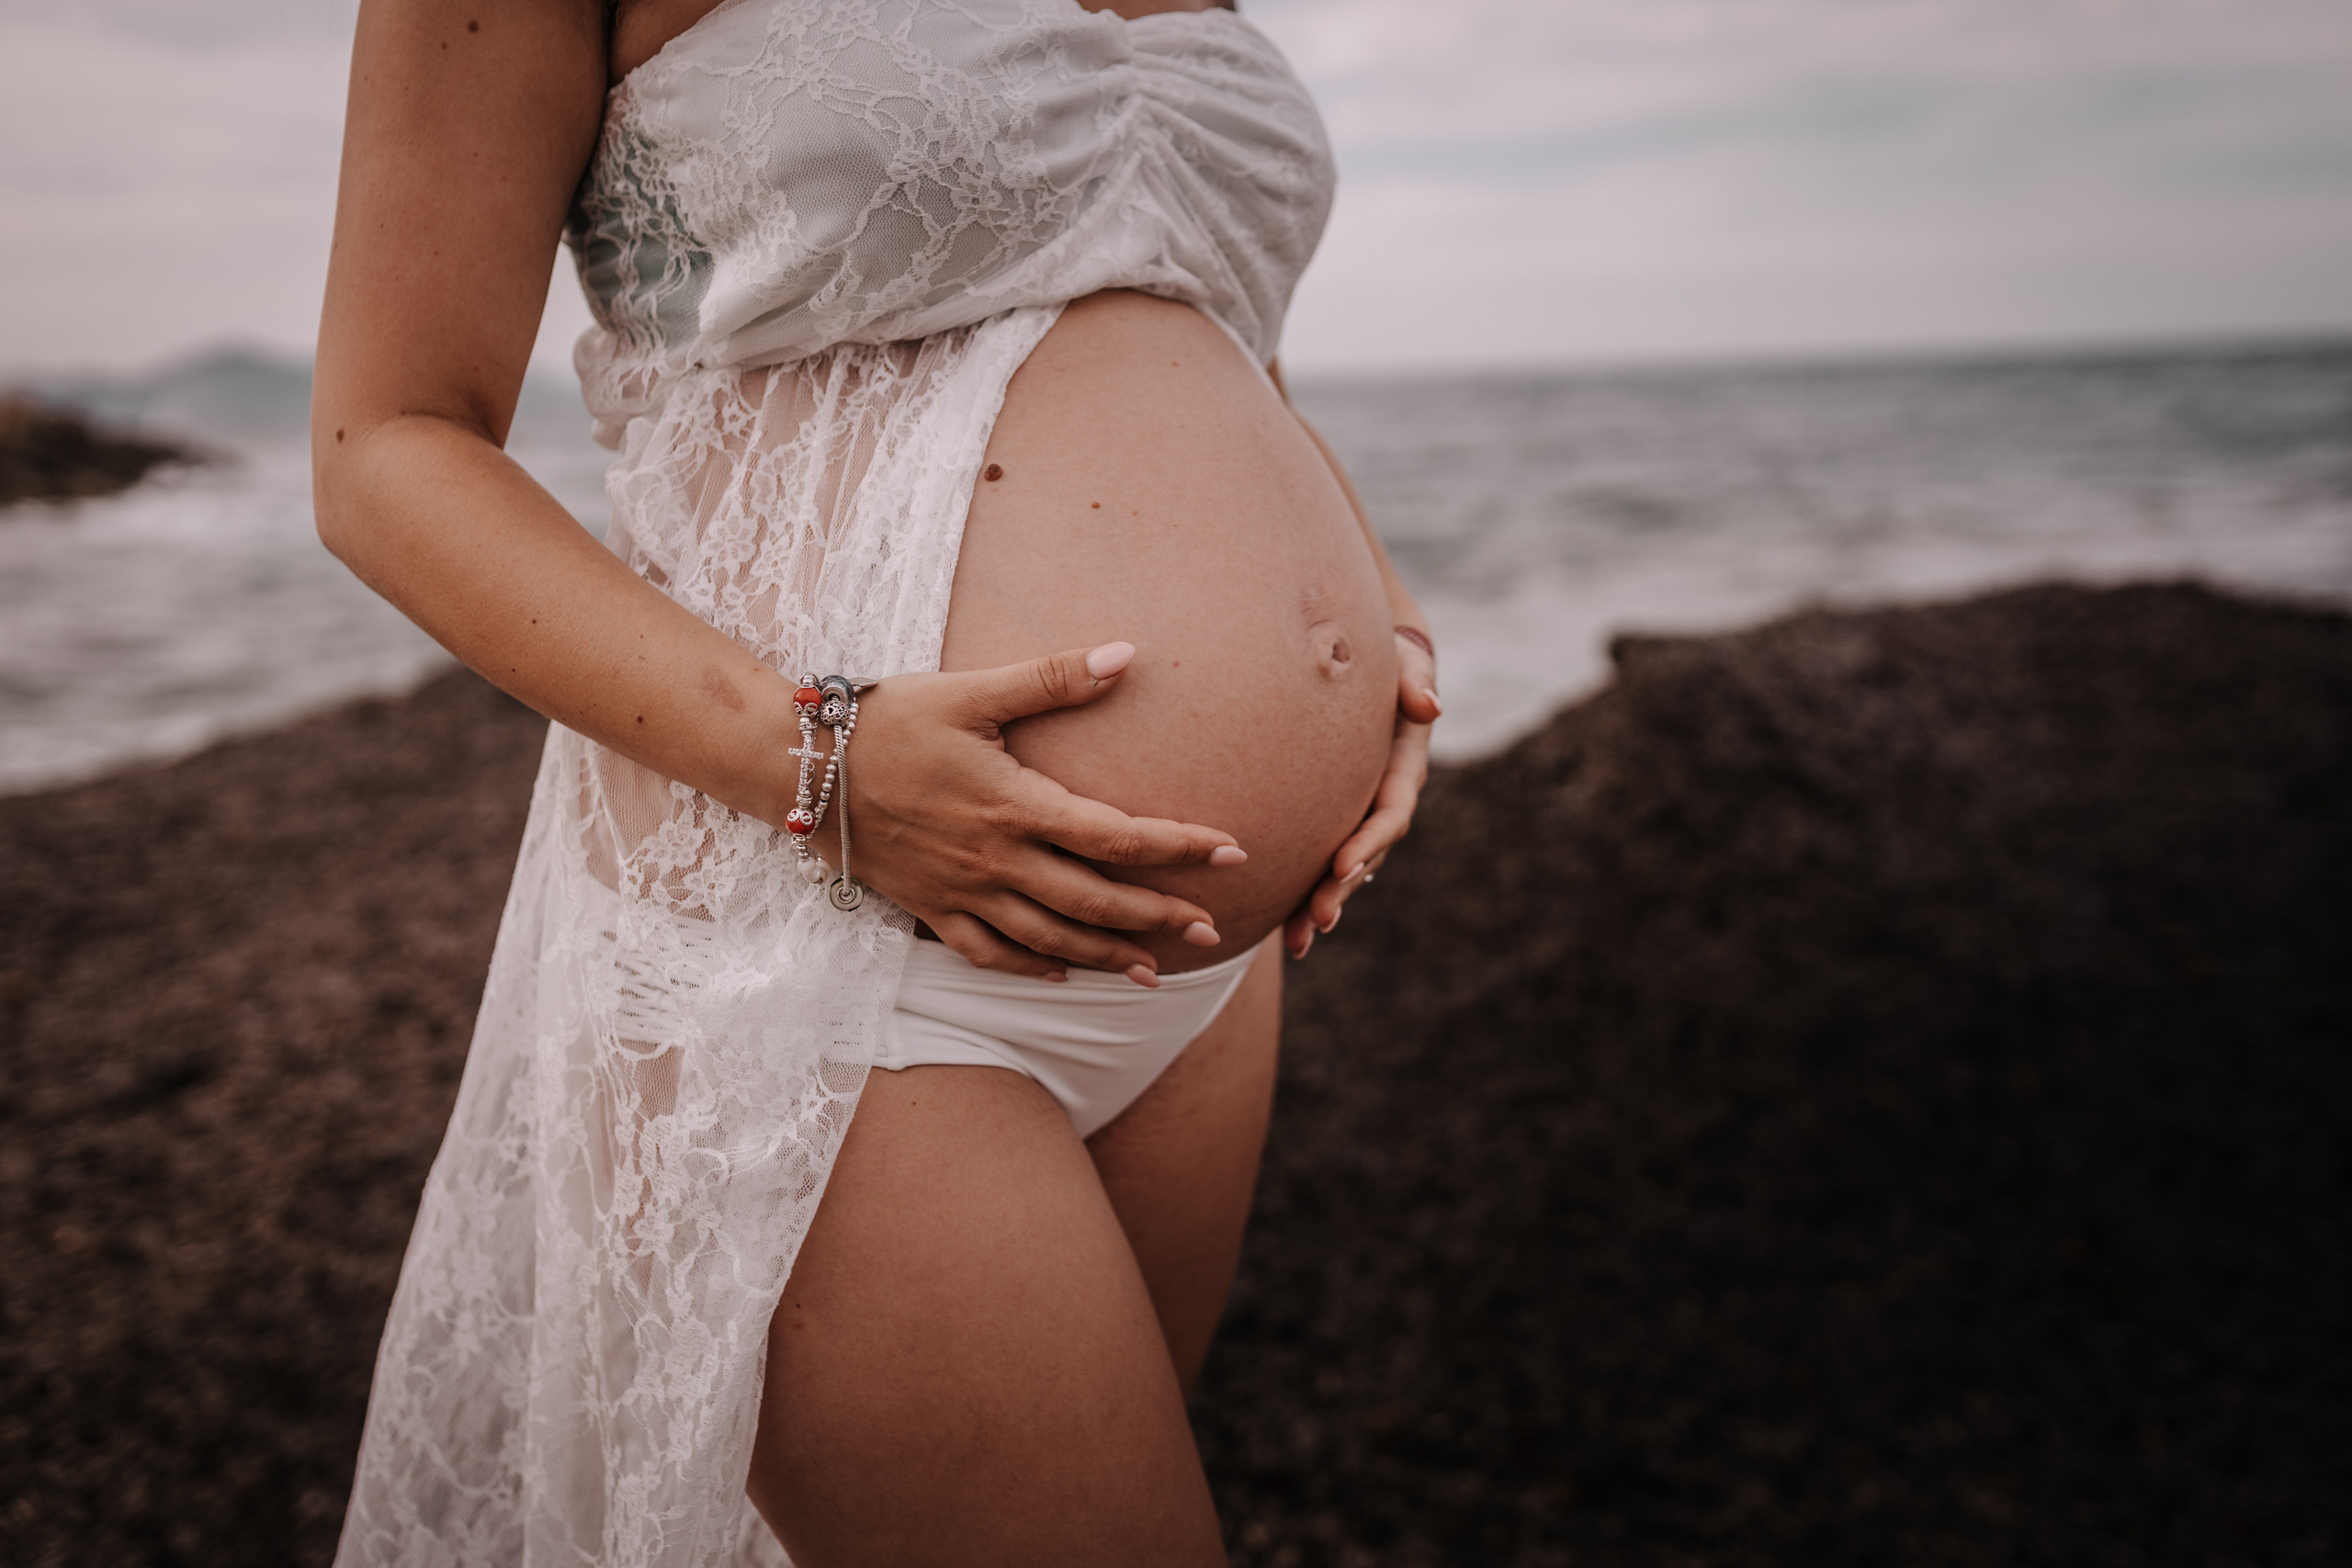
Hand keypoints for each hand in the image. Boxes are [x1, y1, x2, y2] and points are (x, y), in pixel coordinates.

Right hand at [838, 642, 1248, 984]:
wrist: (799, 769)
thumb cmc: (887, 720)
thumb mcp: (970, 690)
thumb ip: (1052, 678)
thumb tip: (1125, 654)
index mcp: (1015, 804)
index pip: (1116, 834)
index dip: (1179, 847)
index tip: (1232, 853)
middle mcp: (996, 860)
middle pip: (1096, 901)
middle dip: (1159, 917)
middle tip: (1211, 931)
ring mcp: (962, 893)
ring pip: (1051, 939)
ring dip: (1107, 957)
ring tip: (1156, 972)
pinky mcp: (930, 909)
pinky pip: (989, 954)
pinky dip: (1031, 968)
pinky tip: (1062, 974)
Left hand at [1283, 628, 1439, 959]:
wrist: (1380, 665)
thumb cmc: (1390, 656)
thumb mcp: (1406, 659)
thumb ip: (1416, 679)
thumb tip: (1429, 705)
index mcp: (1404, 767)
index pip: (1390, 813)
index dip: (1369, 842)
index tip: (1341, 865)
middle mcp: (1386, 800)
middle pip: (1367, 855)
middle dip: (1343, 889)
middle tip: (1318, 918)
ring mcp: (1363, 814)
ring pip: (1346, 870)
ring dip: (1324, 905)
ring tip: (1298, 940)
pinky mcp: (1338, 819)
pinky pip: (1323, 863)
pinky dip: (1306, 896)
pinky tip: (1283, 932)